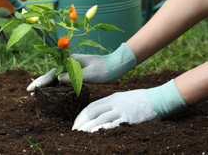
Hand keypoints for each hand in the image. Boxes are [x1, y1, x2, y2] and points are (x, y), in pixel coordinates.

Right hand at [28, 43, 136, 89]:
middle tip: (29, 92)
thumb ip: (73, 77)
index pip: (52, 73)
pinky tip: (51, 90)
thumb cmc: (105, 69)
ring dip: (46, 85)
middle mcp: (69, 63)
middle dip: (40, 83)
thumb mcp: (90, 74)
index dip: (41, 81)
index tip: (31, 88)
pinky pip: (62, 79)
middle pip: (51, 74)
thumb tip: (58, 80)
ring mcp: (72, 67)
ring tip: (36, 93)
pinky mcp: (76, 72)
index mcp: (70, 61)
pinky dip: (55, 85)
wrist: (116, 64)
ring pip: (55, 77)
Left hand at [72, 79, 186, 131]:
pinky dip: (102, 129)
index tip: (76, 124)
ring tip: (80, 135)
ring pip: (100, 119)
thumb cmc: (141, 100)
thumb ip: (111, 104)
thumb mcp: (123, 98)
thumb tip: (99, 113)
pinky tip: (95, 134)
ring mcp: (121, 110)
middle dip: (82, 123)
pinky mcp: (129, 118)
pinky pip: (113, 125)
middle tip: (74, 131)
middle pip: (93, 113)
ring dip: (88, 128)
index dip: (82, 116)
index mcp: (112, 98)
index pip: (91, 106)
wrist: (158, 99)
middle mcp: (114, 103)